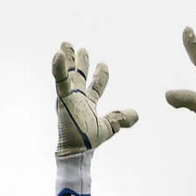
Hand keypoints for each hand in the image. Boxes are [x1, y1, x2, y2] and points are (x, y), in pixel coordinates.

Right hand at [53, 42, 137, 157]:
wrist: (79, 150)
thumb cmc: (89, 140)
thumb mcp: (110, 126)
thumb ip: (121, 118)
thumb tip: (137, 114)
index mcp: (88, 104)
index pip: (96, 86)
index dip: (100, 75)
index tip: (103, 64)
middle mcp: (78, 98)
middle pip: (79, 76)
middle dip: (79, 62)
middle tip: (81, 48)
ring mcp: (69, 97)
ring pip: (68, 74)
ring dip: (67, 59)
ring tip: (65, 44)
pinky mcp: (63, 98)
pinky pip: (60, 80)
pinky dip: (59, 67)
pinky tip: (58, 54)